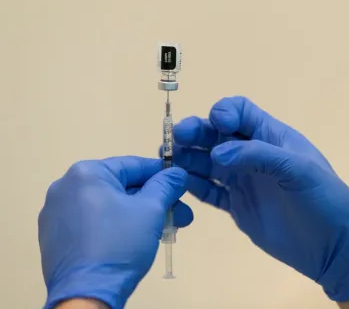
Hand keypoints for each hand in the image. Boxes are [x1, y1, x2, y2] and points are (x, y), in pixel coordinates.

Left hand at [39, 156, 192, 308]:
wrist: (86, 295)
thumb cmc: (120, 243)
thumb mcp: (151, 210)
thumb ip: (166, 185)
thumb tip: (177, 173)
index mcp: (86, 173)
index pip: (134, 165)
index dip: (162, 174)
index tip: (181, 184)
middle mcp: (65, 187)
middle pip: (122, 187)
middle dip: (154, 201)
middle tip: (180, 215)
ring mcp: (56, 213)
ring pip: (108, 206)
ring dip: (138, 215)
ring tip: (164, 230)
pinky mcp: (55, 237)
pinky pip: (93, 222)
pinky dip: (115, 226)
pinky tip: (136, 239)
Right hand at [169, 96, 348, 301]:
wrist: (332, 247)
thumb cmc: (323, 200)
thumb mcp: (299, 169)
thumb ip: (258, 155)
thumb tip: (217, 153)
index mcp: (271, 136)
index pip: (240, 110)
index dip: (225, 111)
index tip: (219, 124)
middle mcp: (252, 154)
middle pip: (216, 135)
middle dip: (195, 132)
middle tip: (176, 139)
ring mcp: (242, 180)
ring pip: (207, 162)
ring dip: (187, 158)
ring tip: (167, 160)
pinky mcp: (236, 205)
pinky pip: (209, 191)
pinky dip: (193, 186)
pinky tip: (179, 184)